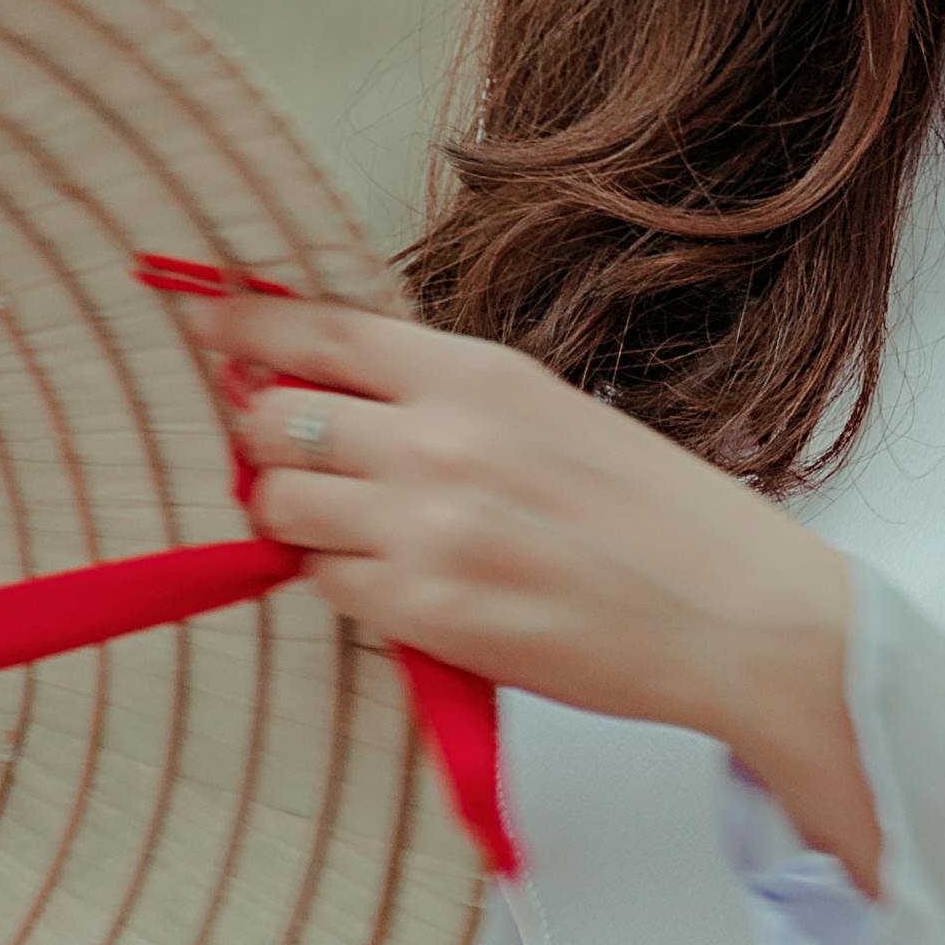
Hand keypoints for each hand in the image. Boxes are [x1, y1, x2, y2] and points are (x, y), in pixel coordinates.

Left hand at [177, 290, 882, 886]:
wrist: (737, 616)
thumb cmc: (663, 521)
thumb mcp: (556, 415)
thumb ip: (448, 401)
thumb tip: (332, 395)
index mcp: (481, 374)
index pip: (319, 330)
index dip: (242, 329)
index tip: (206, 330)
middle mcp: (442, 439)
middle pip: (275, 418)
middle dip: (264, 440)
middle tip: (290, 461)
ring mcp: (426, 528)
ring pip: (279, 506)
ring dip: (292, 516)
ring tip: (347, 530)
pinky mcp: (425, 611)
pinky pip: (322, 584)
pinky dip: (339, 582)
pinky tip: (394, 582)